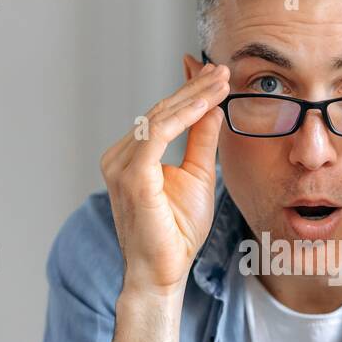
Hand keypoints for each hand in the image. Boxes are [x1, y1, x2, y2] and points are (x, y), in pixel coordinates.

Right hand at [99, 63, 230, 296]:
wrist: (163, 272)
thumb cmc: (177, 233)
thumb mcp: (198, 176)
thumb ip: (202, 142)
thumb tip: (212, 108)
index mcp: (130, 157)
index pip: (161, 116)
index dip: (188, 92)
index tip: (214, 74)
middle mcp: (119, 157)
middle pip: (160, 111)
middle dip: (193, 87)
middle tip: (222, 69)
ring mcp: (120, 165)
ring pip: (160, 116)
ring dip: (193, 96)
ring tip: (222, 81)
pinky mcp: (132, 174)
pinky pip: (160, 133)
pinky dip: (185, 115)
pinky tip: (207, 103)